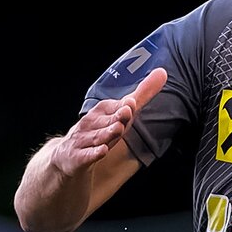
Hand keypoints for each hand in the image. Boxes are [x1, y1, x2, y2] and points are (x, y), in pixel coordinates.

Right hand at [52, 68, 167, 175]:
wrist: (69, 157)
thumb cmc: (99, 131)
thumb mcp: (120, 113)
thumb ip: (141, 95)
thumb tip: (162, 72)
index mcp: (101, 112)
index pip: (112, 107)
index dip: (122, 106)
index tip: (132, 102)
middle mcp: (91, 124)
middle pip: (106, 121)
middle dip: (116, 117)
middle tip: (127, 111)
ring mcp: (83, 141)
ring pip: (97, 137)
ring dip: (107, 133)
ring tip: (118, 129)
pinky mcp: (78, 158)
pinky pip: (87, 156)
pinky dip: (94, 153)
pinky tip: (102, 151)